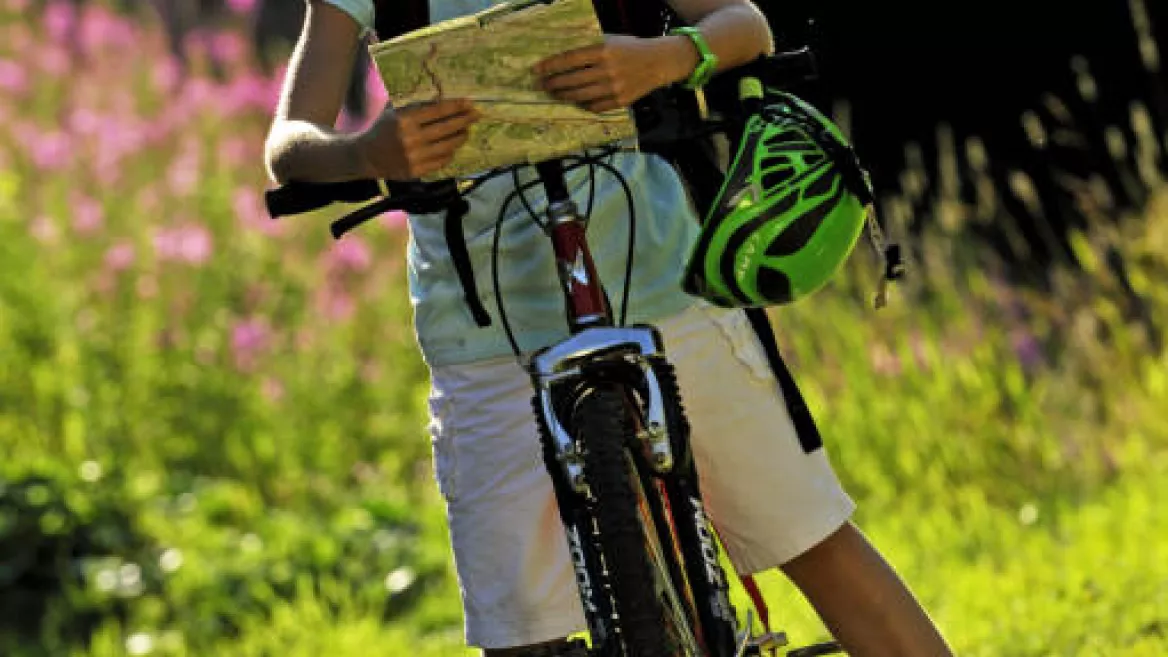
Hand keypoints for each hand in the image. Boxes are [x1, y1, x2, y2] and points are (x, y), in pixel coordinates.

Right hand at [355, 98, 481, 179]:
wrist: (366, 156)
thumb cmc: (382, 128)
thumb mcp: (394, 111)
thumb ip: (415, 104)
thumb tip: (442, 96)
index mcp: (404, 120)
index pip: (437, 111)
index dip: (456, 107)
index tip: (469, 103)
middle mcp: (410, 139)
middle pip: (446, 128)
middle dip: (464, 120)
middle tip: (476, 115)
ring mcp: (414, 157)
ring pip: (447, 146)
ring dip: (460, 137)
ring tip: (466, 131)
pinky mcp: (416, 171)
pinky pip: (441, 161)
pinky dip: (449, 153)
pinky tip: (453, 147)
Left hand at [533, 35, 675, 112]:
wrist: (659, 62)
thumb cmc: (631, 49)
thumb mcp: (610, 41)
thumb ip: (589, 50)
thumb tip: (562, 62)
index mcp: (603, 51)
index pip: (569, 60)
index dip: (550, 66)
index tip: (536, 71)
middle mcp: (607, 70)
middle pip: (571, 80)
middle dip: (552, 84)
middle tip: (541, 85)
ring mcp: (614, 87)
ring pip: (580, 96)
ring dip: (563, 96)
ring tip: (554, 94)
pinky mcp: (620, 101)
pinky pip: (595, 106)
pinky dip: (582, 105)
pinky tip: (575, 101)